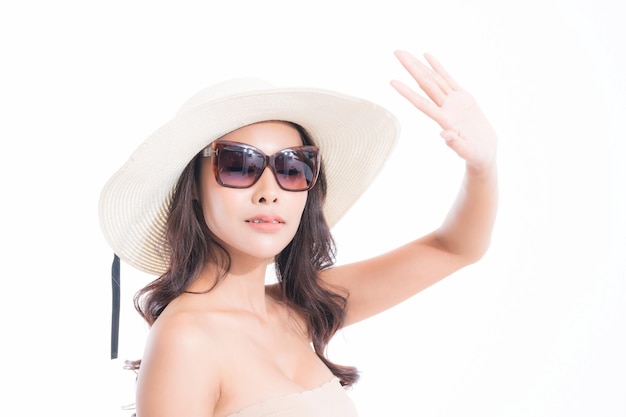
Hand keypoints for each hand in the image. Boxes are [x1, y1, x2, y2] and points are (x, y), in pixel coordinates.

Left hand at [391, 50, 496, 172]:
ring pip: (434, 79)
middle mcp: (444, 108)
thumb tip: (444, 135)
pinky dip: (438, 67)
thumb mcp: (468, 152)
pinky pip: (448, 78)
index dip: (407, 93)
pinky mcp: (463, 97)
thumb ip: (456, 144)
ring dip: (419, 65)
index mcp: (444, 120)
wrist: (484, 152)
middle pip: (425, 84)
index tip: (392, 82)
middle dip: (411, 68)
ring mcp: (452, 102)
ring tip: (405, 52)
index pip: (421, 103)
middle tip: (396, 52)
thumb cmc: (475, 156)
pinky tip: (426, 56)